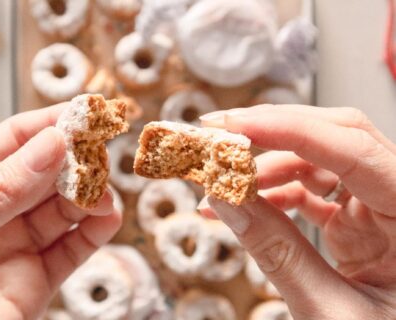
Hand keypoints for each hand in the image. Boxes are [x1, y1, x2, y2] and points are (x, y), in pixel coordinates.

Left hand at [0, 104, 120, 318]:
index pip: (12, 140)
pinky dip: (96, 233)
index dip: (48, 124)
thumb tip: (51, 146)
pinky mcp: (37, 279)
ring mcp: (17, 244)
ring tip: (102, 195)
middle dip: (75, 162)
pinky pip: (73, 250)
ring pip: (64, 210)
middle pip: (45, 173)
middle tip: (99, 156)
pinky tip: (108, 219)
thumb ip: (0, 191)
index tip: (83, 115)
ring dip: (89, 197)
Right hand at [198, 105, 395, 318]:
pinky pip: (309, 191)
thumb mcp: (329, 311)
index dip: (292, 130)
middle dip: (274, 130)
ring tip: (221, 182)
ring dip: (264, 166)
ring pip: (318, 160)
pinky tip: (240, 206)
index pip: (357, 151)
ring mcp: (375, 208)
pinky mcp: (352, 219)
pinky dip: (270, 193)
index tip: (236, 126)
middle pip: (338, 137)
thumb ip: (278, 254)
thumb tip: (225, 200)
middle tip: (222, 130)